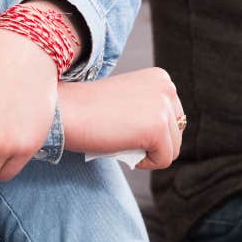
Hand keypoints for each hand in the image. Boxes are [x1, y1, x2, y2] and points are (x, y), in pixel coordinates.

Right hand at [57, 68, 183, 169]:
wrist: (65, 110)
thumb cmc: (89, 110)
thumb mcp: (129, 101)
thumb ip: (150, 110)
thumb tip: (168, 140)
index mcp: (161, 78)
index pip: (173, 119)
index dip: (148, 131)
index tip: (122, 123)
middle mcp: (168, 87)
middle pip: (176, 134)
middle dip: (150, 143)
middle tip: (119, 133)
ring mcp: (164, 106)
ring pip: (172, 149)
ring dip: (146, 152)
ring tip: (120, 138)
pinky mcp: (158, 127)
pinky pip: (164, 160)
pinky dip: (143, 163)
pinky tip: (122, 146)